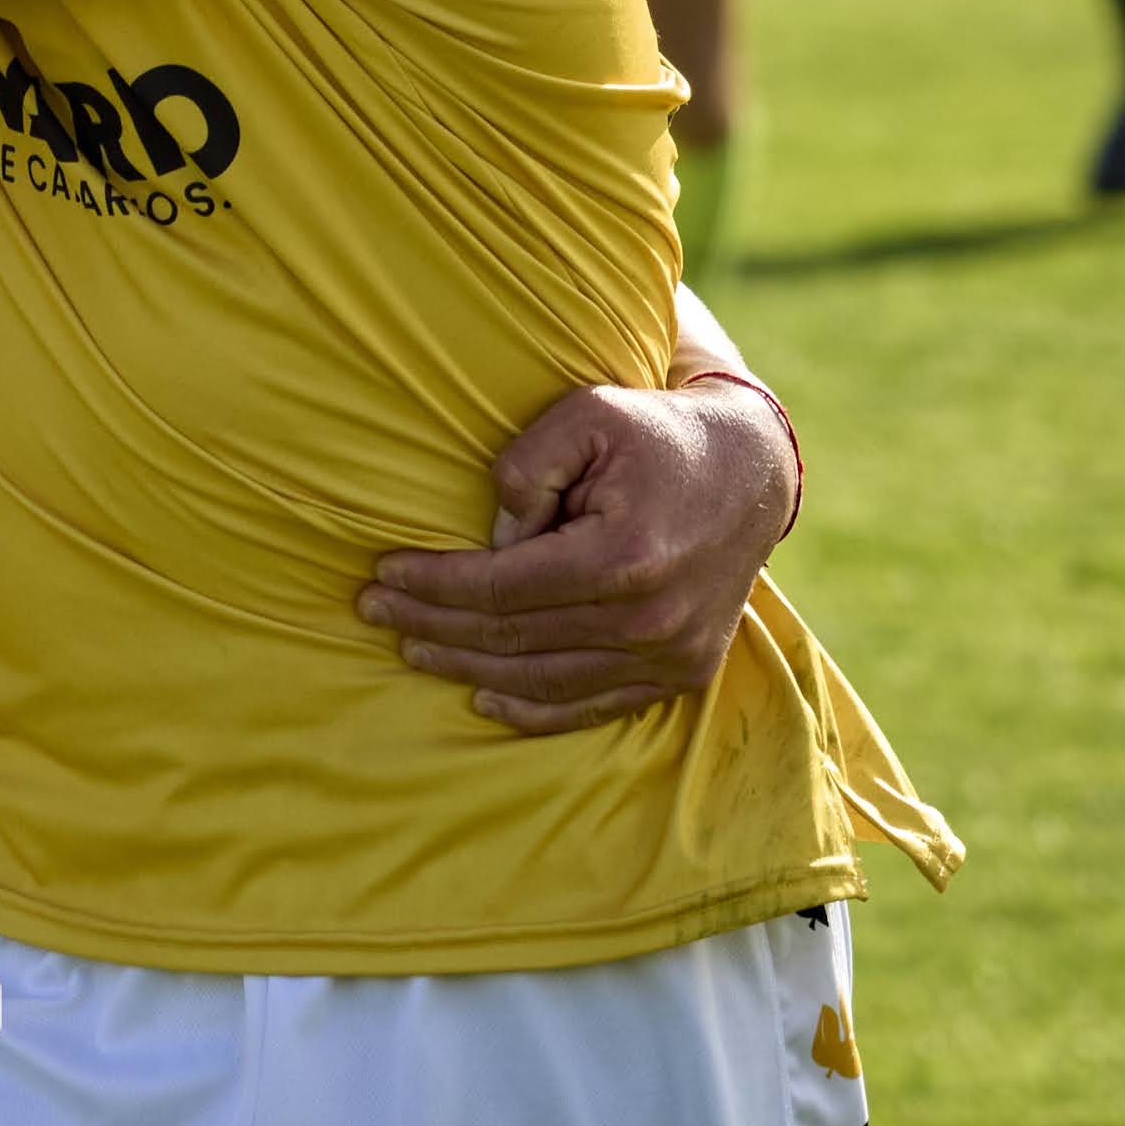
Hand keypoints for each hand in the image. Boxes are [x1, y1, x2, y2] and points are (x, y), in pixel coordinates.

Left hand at [355, 378, 797, 734]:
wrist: (750, 473)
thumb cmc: (656, 436)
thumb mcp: (587, 416)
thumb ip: (524, 468)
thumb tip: (488, 539)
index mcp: (625, 558)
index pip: (502, 587)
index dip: (434, 585)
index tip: (382, 574)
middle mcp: (650, 622)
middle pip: (514, 639)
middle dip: (433, 627)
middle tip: (374, 612)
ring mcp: (670, 657)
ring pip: (545, 682)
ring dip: (469, 669)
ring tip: (412, 649)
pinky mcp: (680, 674)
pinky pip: (593, 706)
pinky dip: (533, 709)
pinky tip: (483, 697)